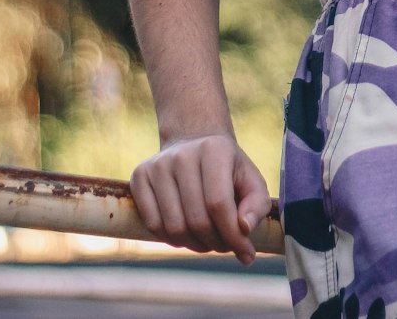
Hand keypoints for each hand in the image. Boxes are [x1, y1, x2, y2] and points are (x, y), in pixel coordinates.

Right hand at [130, 133, 270, 264]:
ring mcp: (157, 165)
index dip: (233, 236)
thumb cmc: (227, 169)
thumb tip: (243, 228)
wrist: (194, 142)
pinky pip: (153, 225)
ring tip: (208, 240)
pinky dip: (172, 239)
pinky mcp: (139, 176)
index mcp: (214, 149)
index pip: (219, 205)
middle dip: (215, 243)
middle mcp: (182, 154)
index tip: (246, 254)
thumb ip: (257, 204)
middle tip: (225, 246)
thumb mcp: (251, 180)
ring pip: (174, 227)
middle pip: (196, 220)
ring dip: (194, 245)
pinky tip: (186, 233)